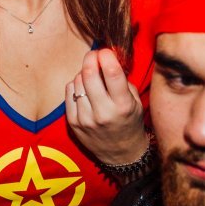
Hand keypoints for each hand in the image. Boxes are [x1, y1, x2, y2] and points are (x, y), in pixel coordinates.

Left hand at [65, 48, 147, 164]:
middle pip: (89, 74)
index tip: (105, 51)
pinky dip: (76, 86)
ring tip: (92, 77)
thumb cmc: (130, 122)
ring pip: (77, 81)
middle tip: (94, 55)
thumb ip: (122, 80)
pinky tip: (84, 90)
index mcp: (123, 106)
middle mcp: (103, 112)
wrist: (121, 154)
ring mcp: (85, 119)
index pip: (112, 73)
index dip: (106, 56)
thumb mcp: (135, 102)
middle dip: (91, 58)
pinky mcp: (73, 123)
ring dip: (84, 73)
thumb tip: (106, 57)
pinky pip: (69, 92)